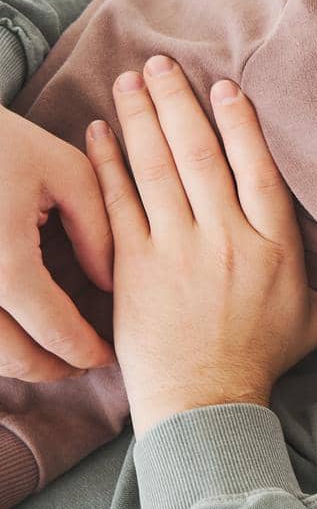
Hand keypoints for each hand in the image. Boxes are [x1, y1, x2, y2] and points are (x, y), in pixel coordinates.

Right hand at [0, 104, 114, 380]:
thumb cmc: (1, 140)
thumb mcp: (64, 171)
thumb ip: (99, 229)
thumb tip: (112, 284)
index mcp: (3, 263)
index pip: (54, 330)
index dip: (86, 350)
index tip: (109, 356)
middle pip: (12, 358)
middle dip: (51, 369)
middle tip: (82, 365)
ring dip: (16, 362)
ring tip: (50, 354)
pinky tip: (13, 332)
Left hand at [85, 56, 316, 435]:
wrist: (206, 402)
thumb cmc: (264, 360)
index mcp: (274, 244)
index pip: (256, 166)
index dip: (239, 121)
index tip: (225, 85)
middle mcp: (226, 238)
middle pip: (201, 154)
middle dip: (179, 102)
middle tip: (160, 63)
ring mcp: (178, 250)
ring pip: (157, 168)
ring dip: (141, 119)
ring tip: (129, 81)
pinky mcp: (136, 267)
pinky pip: (120, 203)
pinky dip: (106, 163)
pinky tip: (96, 131)